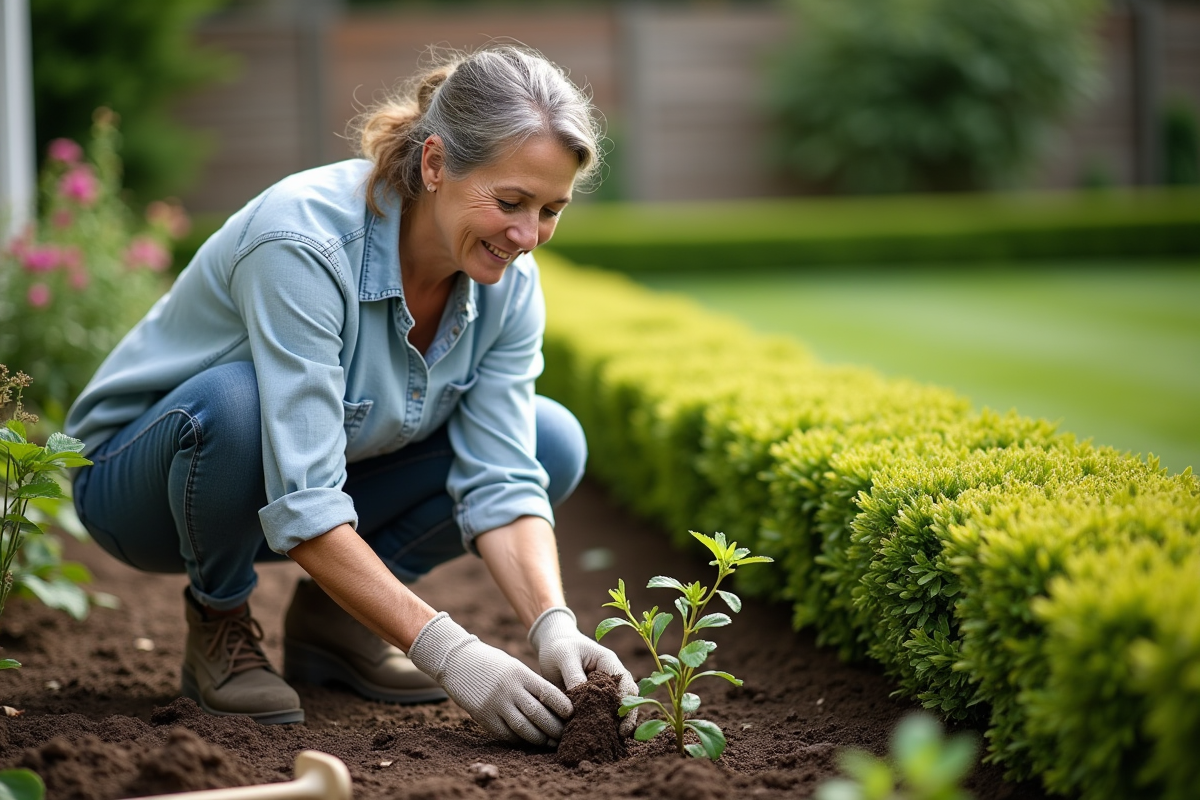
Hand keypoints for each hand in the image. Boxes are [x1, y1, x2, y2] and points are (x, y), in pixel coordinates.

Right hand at [408, 612, 572, 745]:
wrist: (457, 661)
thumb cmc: (491, 664)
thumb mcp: (513, 666)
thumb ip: (531, 683)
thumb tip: (555, 704)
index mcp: (520, 673)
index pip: (548, 692)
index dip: (562, 706)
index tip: (572, 714)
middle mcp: (509, 689)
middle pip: (538, 714)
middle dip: (555, 728)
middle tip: (565, 735)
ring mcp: (496, 704)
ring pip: (524, 728)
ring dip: (539, 739)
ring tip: (549, 742)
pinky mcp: (483, 717)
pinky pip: (506, 734)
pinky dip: (520, 740)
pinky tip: (528, 741)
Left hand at [528, 606, 639, 735]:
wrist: (552, 644)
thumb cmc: (559, 647)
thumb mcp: (564, 657)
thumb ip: (573, 677)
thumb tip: (578, 703)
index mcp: (608, 662)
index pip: (624, 683)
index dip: (626, 702)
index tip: (621, 720)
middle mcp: (611, 676)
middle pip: (628, 697)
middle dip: (626, 716)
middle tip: (620, 735)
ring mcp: (605, 688)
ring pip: (619, 706)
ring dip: (618, 721)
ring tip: (613, 739)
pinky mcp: (595, 698)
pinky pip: (604, 711)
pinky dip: (604, 722)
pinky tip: (600, 736)